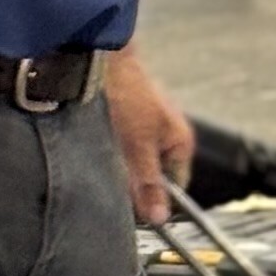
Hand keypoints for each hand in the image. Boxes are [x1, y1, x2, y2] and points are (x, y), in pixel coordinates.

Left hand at [102, 46, 195, 223]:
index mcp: (180, 142)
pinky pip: (122, 151)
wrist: (101, 58)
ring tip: (101, 166)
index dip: (155, 202)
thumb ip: (148, 183)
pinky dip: (110, 155)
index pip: (176, 188)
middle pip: (154, 177)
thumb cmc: (127, 96)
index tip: (133, 213)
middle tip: (112, 187)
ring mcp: (147, 129)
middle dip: (134, 186)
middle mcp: (168, 137)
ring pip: (135, 165)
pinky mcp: (127, 123)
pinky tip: (95, 152)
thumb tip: (161, 218)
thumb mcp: (138, 146)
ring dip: (119, 170)